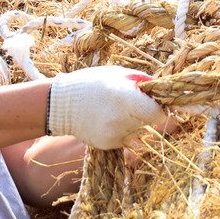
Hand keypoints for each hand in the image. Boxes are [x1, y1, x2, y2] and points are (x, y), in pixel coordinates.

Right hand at [48, 66, 165, 148]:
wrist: (60, 104)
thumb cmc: (90, 83)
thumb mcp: (116, 74)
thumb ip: (140, 81)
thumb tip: (160, 88)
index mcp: (125, 98)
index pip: (157, 113)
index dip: (158, 108)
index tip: (153, 103)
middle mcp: (122, 119)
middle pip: (149, 123)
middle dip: (146, 115)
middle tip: (133, 105)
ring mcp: (114, 135)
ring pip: (138, 133)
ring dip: (134, 124)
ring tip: (117, 111)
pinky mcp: (107, 145)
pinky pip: (124, 139)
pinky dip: (121, 131)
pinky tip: (107, 120)